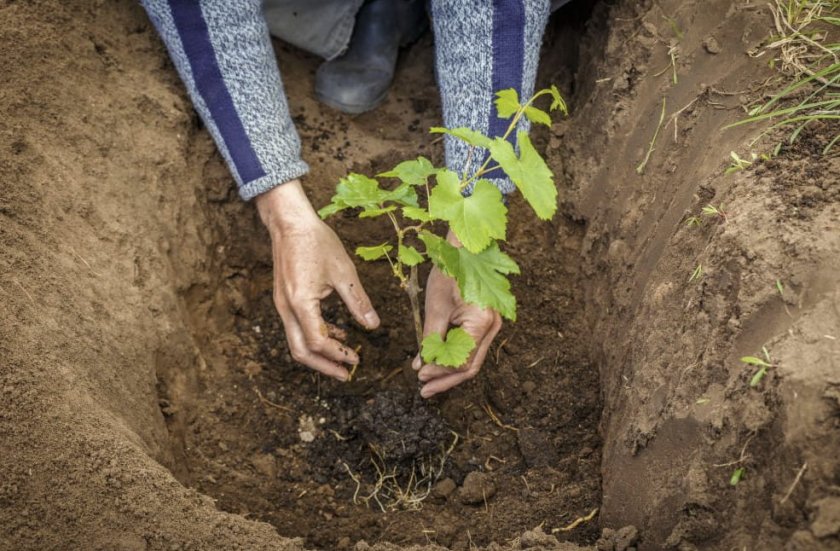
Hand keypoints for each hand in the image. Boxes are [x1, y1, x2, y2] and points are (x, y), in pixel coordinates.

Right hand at [256, 180, 379, 380]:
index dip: (338, 354)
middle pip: (301, 351)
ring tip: (342, 359)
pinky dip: (314, 336)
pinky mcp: (284, 299)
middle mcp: (286, 308)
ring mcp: (282, 305)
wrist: (290, 222)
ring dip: (319, 354)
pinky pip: (296, 327)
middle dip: (324, 366)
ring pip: (296, 342)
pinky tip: (336, 333)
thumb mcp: (344, 272)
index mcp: (301, 303)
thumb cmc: (316, 242)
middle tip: (345, 375)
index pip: (318, 342)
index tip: (356, 360)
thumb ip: (358, 302)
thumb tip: (374, 326)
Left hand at [411, 230, 501, 397]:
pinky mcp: (485, 322)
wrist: (464, 249)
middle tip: (424, 390)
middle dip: (446, 379)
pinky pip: (471, 347)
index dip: (440, 373)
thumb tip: (422, 366)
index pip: (462, 362)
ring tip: (428, 380)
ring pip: (471, 359)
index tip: (420, 377)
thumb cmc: (450, 272)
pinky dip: (454, 357)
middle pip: (470, 366)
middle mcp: (493, 327)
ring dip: (449, 371)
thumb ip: (430, 339)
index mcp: (482, 323)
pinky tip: (437, 362)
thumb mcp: (435, 307)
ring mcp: (492, 325)